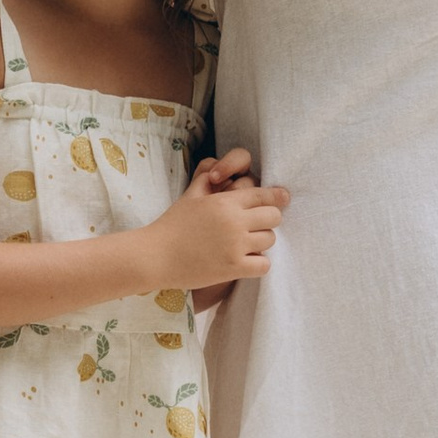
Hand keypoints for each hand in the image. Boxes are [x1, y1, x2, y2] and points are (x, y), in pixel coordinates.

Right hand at [157, 146, 287, 289]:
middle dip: (268, 221)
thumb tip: (218, 170)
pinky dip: (258, 264)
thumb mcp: (190, 196)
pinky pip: (264, 265)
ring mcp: (235, 245)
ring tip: (247, 246)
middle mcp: (234, 221)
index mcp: (225, 202)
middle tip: (256, 227)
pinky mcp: (234, 268)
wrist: (154, 256)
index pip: (264, 195)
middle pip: (274, 217)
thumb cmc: (171, 225)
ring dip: (261, 243)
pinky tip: (245, 263)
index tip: (283, 199)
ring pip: (270, 240)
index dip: (276, 198)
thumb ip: (207, 180)